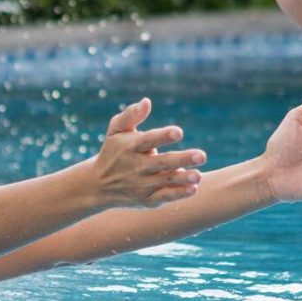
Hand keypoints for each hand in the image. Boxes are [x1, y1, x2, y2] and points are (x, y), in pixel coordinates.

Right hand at [90, 97, 208, 208]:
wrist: (99, 185)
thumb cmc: (114, 150)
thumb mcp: (116, 130)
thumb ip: (131, 115)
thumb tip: (147, 102)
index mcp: (131, 147)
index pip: (148, 140)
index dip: (163, 136)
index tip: (178, 132)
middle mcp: (137, 166)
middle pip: (162, 163)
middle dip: (182, 160)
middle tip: (202, 156)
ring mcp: (142, 184)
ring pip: (166, 181)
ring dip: (183, 179)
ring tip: (199, 175)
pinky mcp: (147, 199)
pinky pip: (164, 196)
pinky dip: (178, 194)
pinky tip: (193, 189)